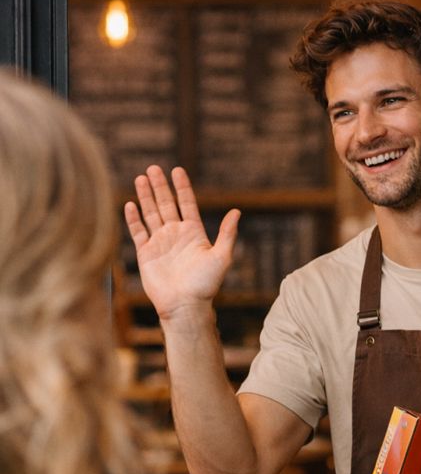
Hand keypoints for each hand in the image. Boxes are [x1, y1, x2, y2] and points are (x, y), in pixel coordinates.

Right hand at [124, 166, 239, 318]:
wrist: (185, 305)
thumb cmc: (205, 285)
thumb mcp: (221, 256)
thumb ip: (227, 234)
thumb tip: (237, 211)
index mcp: (193, 233)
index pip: (186, 203)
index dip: (182, 187)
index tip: (177, 170)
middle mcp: (176, 235)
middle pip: (166, 204)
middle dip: (160, 186)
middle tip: (153, 168)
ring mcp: (160, 243)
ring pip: (151, 214)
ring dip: (146, 196)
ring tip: (141, 178)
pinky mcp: (146, 254)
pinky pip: (138, 232)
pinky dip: (134, 218)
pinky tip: (130, 204)